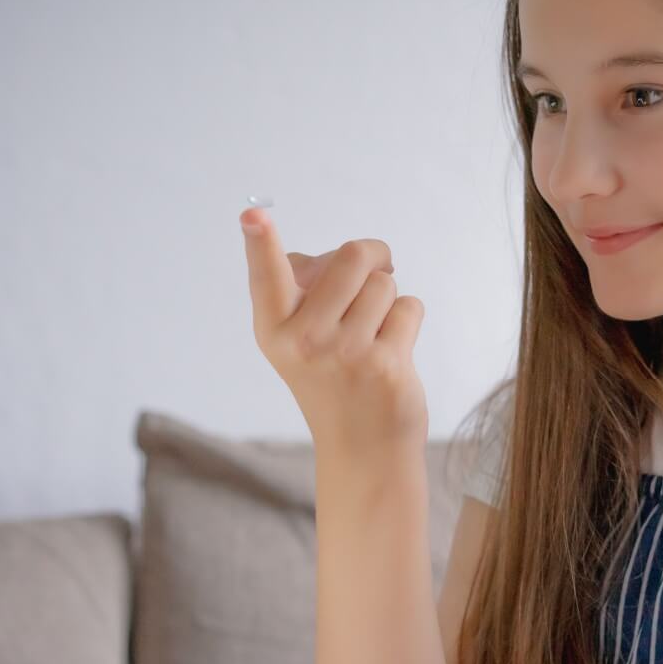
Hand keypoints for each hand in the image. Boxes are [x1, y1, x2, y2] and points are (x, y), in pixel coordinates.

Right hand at [239, 205, 426, 451]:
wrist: (362, 448)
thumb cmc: (331, 377)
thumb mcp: (298, 340)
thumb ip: (304, 290)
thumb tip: (330, 257)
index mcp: (274, 328)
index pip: (266, 276)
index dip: (260, 242)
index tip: (253, 215)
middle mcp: (303, 339)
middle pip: (353, 256)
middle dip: (374, 256)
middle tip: (377, 270)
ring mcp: (344, 353)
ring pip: (386, 283)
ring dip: (389, 298)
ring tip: (375, 332)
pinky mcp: (384, 364)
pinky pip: (409, 307)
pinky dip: (407, 321)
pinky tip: (392, 350)